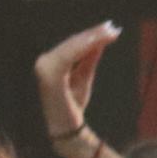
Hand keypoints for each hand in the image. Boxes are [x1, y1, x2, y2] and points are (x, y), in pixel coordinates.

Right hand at [34, 21, 119, 144]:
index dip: (91, 34)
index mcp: (50, 63)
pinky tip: (98, 41)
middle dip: (94, 34)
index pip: (72, 44)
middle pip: (72, 42)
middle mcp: (43, 64)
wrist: (68, 130)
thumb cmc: (73, 105)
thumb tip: (99, 39)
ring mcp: (44, 69)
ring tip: (110, 32)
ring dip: (91, 38)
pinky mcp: (49, 76)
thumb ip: (88, 58)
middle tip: (113, 27)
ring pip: (71, 47)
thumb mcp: (83, 77)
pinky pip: (68, 57)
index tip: (110, 27)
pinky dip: (83, 47)